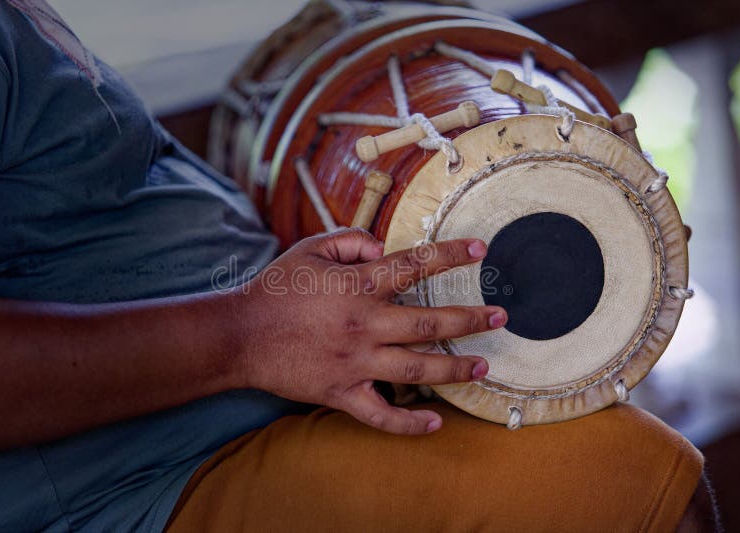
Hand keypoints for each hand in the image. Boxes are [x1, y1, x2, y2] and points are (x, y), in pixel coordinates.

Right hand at [236, 228, 506, 435]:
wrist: (239, 335)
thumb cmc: (276, 289)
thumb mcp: (310, 249)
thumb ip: (350, 239)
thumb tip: (383, 246)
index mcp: (358, 286)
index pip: (415, 265)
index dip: (451, 254)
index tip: (480, 249)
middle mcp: (364, 324)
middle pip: (430, 323)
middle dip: (471, 319)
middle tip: (501, 316)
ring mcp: (355, 363)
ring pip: (417, 369)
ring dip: (455, 368)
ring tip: (483, 365)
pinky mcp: (342, 393)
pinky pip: (381, 415)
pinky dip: (409, 423)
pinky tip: (435, 422)